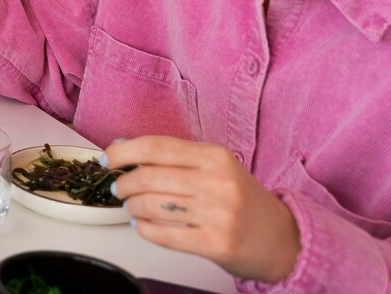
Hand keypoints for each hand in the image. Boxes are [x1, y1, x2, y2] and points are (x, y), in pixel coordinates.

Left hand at [107, 136, 299, 282]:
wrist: (283, 239)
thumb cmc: (242, 201)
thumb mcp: (216, 168)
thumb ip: (175, 158)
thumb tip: (124, 147)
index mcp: (215, 156)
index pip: (156, 147)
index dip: (123, 152)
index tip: (107, 159)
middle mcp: (218, 182)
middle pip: (149, 176)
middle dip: (124, 184)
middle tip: (118, 189)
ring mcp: (218, 214)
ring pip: (152, 205)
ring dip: (133, 207)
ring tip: (132, 208)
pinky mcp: (216, 243)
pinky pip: (164, 234)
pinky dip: (145, 229)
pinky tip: (143, 226)